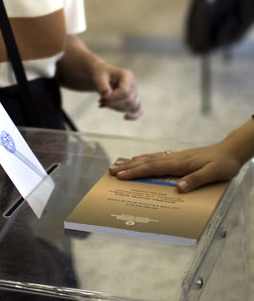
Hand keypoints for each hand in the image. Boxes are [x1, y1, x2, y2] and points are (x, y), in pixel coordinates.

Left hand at [92, 62, 141, 119]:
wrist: (102, 77)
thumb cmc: (101, 75)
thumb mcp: (99, 78)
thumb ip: (102, 85)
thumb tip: (107, 94)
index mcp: (127, 76)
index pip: (124, 91)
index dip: (112, 98)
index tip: (101, 99)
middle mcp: (133, 84)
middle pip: (129, 100)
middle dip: (113, 104)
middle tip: (100, 102)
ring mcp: (135, 93)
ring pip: (131, 107)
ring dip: (116, 108)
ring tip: (103, 104)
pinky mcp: (133, 100)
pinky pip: (139, 110)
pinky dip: (134, 116)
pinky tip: (125, 117)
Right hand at [108, 142, 241, 191]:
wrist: (230, 151)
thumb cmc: (223, 164)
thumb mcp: (213, 174)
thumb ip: (195, 180)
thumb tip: (177, 188)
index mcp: (179, 162)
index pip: (152, 167)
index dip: (135, 172)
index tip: (121, 175)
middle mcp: (173, 157)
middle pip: (146, 161)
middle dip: (127, 166)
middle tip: (111, 170)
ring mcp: (174, 156)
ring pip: (149, 158)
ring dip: (132, 162)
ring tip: (118, 164)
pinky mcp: (177, 157)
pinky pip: (155, 157)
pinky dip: (143, 159)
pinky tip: (138, 160)